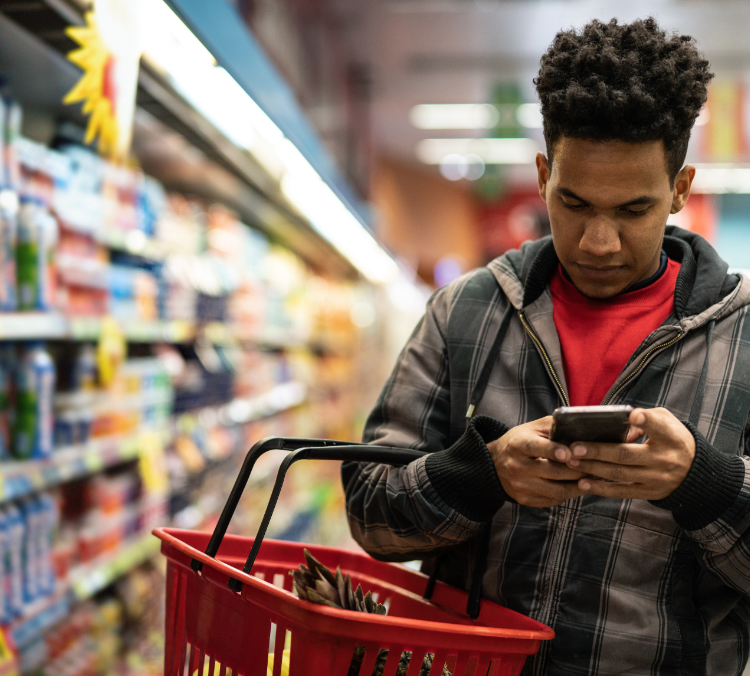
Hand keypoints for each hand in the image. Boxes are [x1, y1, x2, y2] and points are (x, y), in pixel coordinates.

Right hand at [487, 416, 586, 507]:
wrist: (495, 464)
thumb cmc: (520, 442)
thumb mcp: (532, 428)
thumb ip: (553, 426)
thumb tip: (579, 427)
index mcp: (517, 445)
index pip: (535, 448)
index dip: (552, 450)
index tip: (568, 453)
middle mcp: (516, 467)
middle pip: (551, 471)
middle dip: (577, 469)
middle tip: (596, 465)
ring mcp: (520, 486)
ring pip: (556, 490)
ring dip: (578, 485)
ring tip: (593, 477)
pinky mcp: (525, 499)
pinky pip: (554, 500)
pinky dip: (569, 493)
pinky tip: (579, 485)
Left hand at [556, 407, 695, 499]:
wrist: (694, 472)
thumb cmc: (672, 439)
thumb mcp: (667, 423)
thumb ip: (645, 418)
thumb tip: (616, 421)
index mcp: (670, 437)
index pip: (658, 427)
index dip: (646, 421)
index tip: (633, 415)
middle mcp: (664, 458)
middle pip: (626, 454)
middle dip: (598, 451)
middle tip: (574, 447)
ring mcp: (656, 478)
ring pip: (619, 474)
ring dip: (592, 468)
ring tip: (571, 461)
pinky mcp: (648, 493)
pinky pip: (621, 492)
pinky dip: (601, 489)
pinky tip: (582, 483)